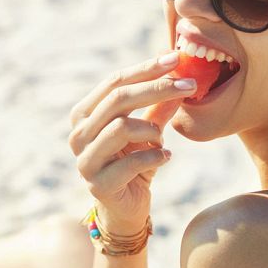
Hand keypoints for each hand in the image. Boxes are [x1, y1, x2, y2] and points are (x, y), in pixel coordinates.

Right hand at [68, 51, 194, 232]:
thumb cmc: (135, 163)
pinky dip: (155, 156)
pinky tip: (165, 158)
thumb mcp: (149, 130)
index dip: (146, 68)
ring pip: (121, 128)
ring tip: (162, 138)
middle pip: (118, 99)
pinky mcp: (98, 184)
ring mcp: (84, 160)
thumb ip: (159, 106)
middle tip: (189, 86)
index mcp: (85, 114)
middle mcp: (78, 134)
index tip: (176, 59)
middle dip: (157, 89)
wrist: (127, 209)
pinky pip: (131, 162)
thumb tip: (181, 75)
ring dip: (152, 129)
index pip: (115, 81)